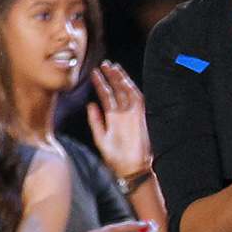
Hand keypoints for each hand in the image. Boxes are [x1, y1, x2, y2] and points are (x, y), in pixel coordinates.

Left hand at [84, 60, 151, 180]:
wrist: (130, 167)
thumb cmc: (115, 157)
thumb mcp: (100, 138)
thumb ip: (95, 121)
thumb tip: (91, 104)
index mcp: (112, 118)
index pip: (106, 96)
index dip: (100, 84)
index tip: (93, 73)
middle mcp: (123, 113)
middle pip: (116, 91)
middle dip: (110, 77)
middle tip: (104, 64)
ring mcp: (132, 114)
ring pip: (126, 92)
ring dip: (120, 80)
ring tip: (112, 67)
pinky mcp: (140, 117)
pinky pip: (136, 99)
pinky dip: (131, 89)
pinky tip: (124, 79)